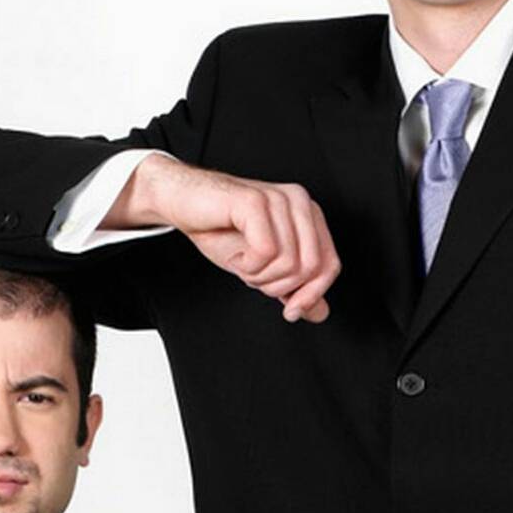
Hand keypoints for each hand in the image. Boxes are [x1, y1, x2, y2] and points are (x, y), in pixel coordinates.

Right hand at [115, 154, 340, 321]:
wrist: (183, 204)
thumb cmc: (221, 230)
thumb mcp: (264, 267)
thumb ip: (294, 287)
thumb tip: (320, 313)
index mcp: (308, 214)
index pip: (330, 264)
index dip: (313, 295)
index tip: (290, 312)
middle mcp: (300, 202)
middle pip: (311, 268)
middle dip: (279, 286)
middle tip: (253, 274)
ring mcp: (279, 199)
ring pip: (289, 264)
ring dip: (259, 275)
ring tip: (242, 261)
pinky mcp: (256, 201)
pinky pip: (266, 252)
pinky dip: (247, 265)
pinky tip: (235, 254)